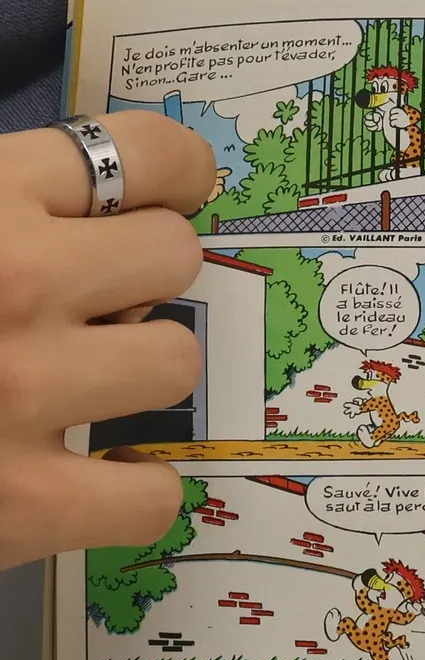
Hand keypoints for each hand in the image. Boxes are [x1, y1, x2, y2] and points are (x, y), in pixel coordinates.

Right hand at [0, 115, 213, 568]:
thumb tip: (68, 196)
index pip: (145, 153)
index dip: (172, 173)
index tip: (166, 194)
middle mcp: (11, 282)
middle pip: (173, 255)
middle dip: (136, 278)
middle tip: (86, 303)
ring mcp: (22, 395)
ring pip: (173, 363)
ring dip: (129, 375)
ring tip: (67, 386)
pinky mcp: (19, 506)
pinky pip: (150, 495)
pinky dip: (126, 493)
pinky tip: (82, 479)